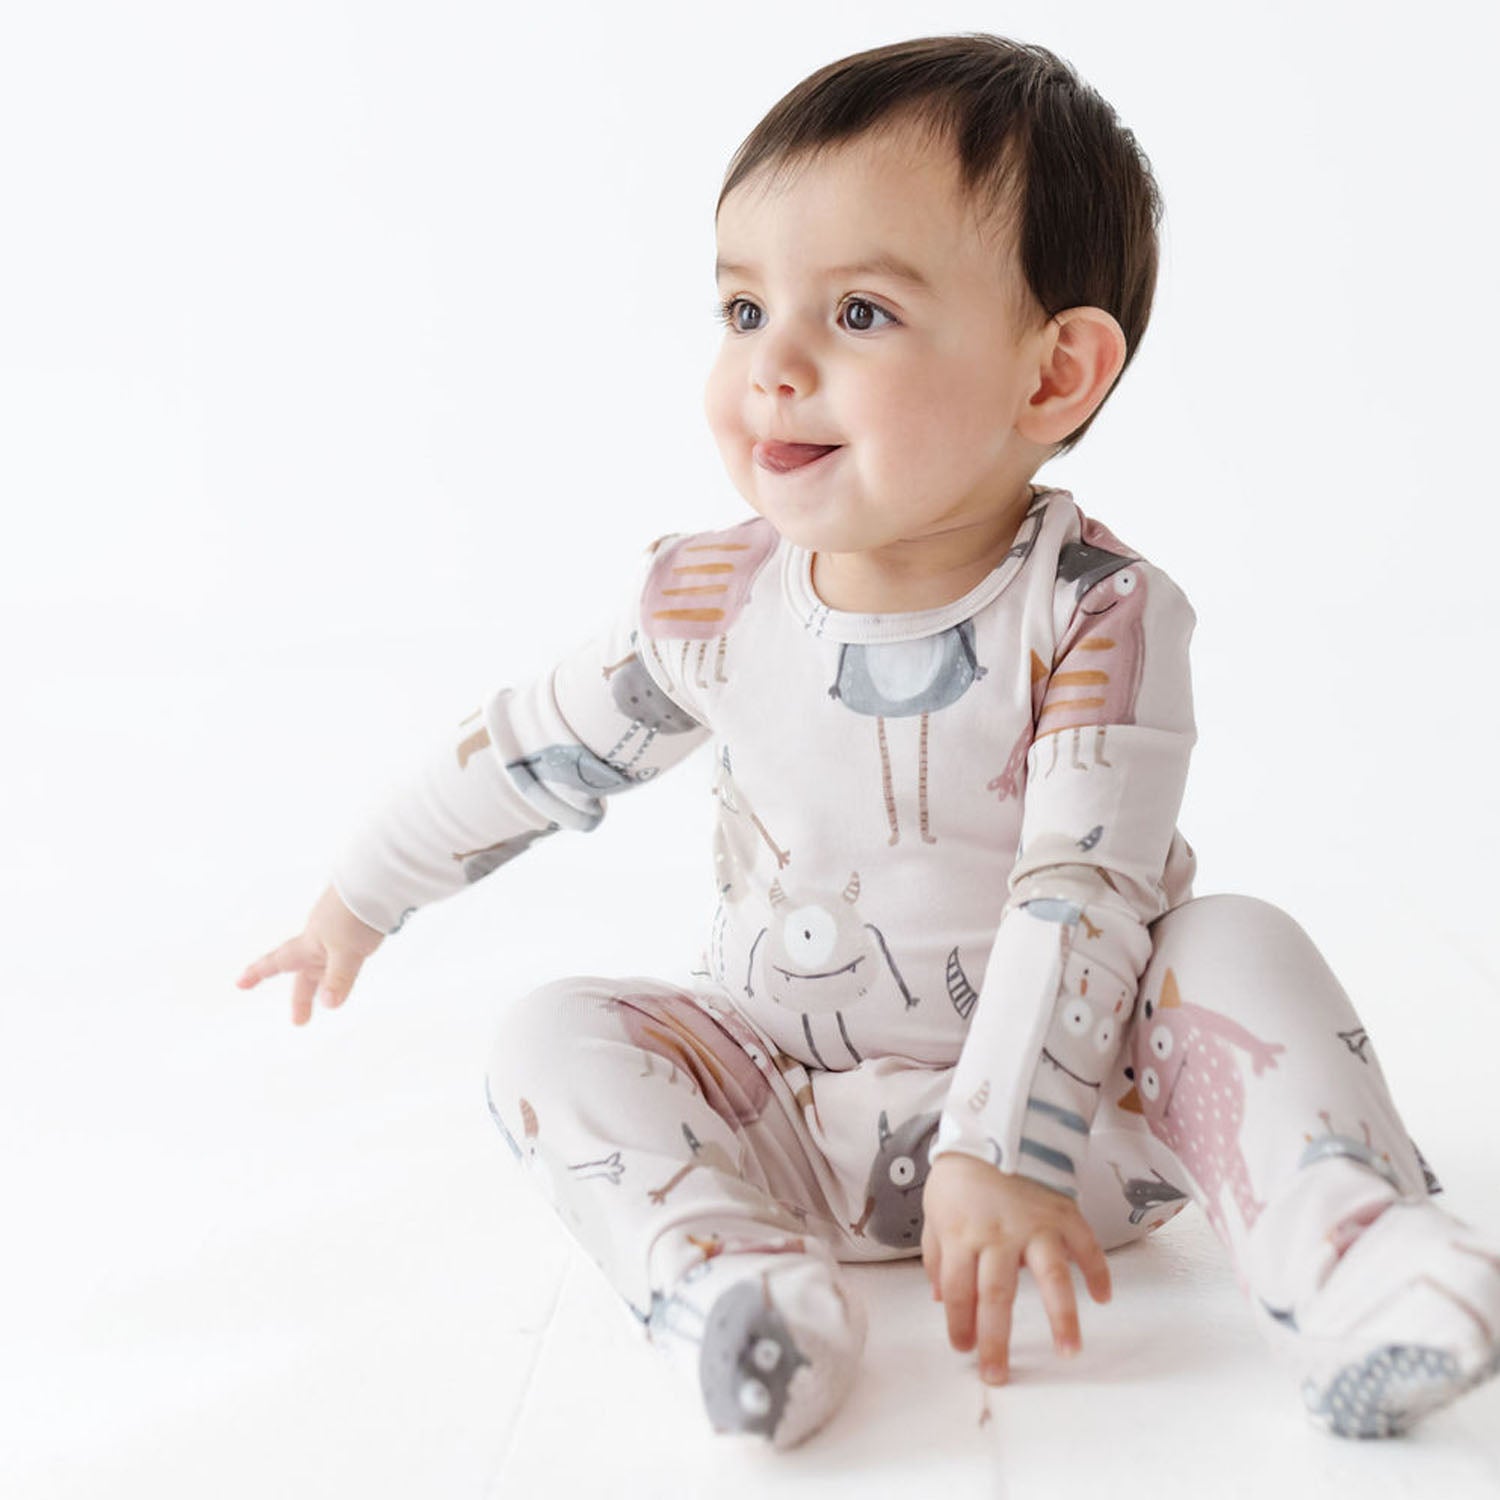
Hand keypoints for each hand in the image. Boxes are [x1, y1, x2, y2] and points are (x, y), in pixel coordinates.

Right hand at [237, 884, 385, 1025]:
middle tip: (299, 1021)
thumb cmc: (355, 912)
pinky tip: (352, 965)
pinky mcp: (357, 926)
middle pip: (305, 973)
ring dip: (323, 982)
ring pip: (324, 963)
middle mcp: (319, 938)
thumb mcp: (346, 950)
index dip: (258, 973)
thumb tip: (328, 1004)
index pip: (277, 962)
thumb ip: (338, 977)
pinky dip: (341, 966)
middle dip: (301, 997)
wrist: (378, 880)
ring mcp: (338, 932)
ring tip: (325, 1000)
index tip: (239, 984)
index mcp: (308, 943)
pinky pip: (344, 952)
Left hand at [921, 1152, 1110, 1384]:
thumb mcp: (935, 1211)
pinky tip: (1102, 1298)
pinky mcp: (1063, 1213)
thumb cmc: (960, 1175)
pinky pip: (1086, 1245)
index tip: (964, 1350)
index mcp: (962, 1233)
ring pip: (1050, 1275)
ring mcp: (1035, 1224)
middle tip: (998, 1375)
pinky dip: (1097, 1270)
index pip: (958, 1291)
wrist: (995, 1125)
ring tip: (1068, 1350)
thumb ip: (937, 1256)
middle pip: (996, 1295)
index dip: (959, 1325)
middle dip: (996, 1340)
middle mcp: (998, 1233)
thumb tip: (940, 1299)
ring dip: (1061, 1316)